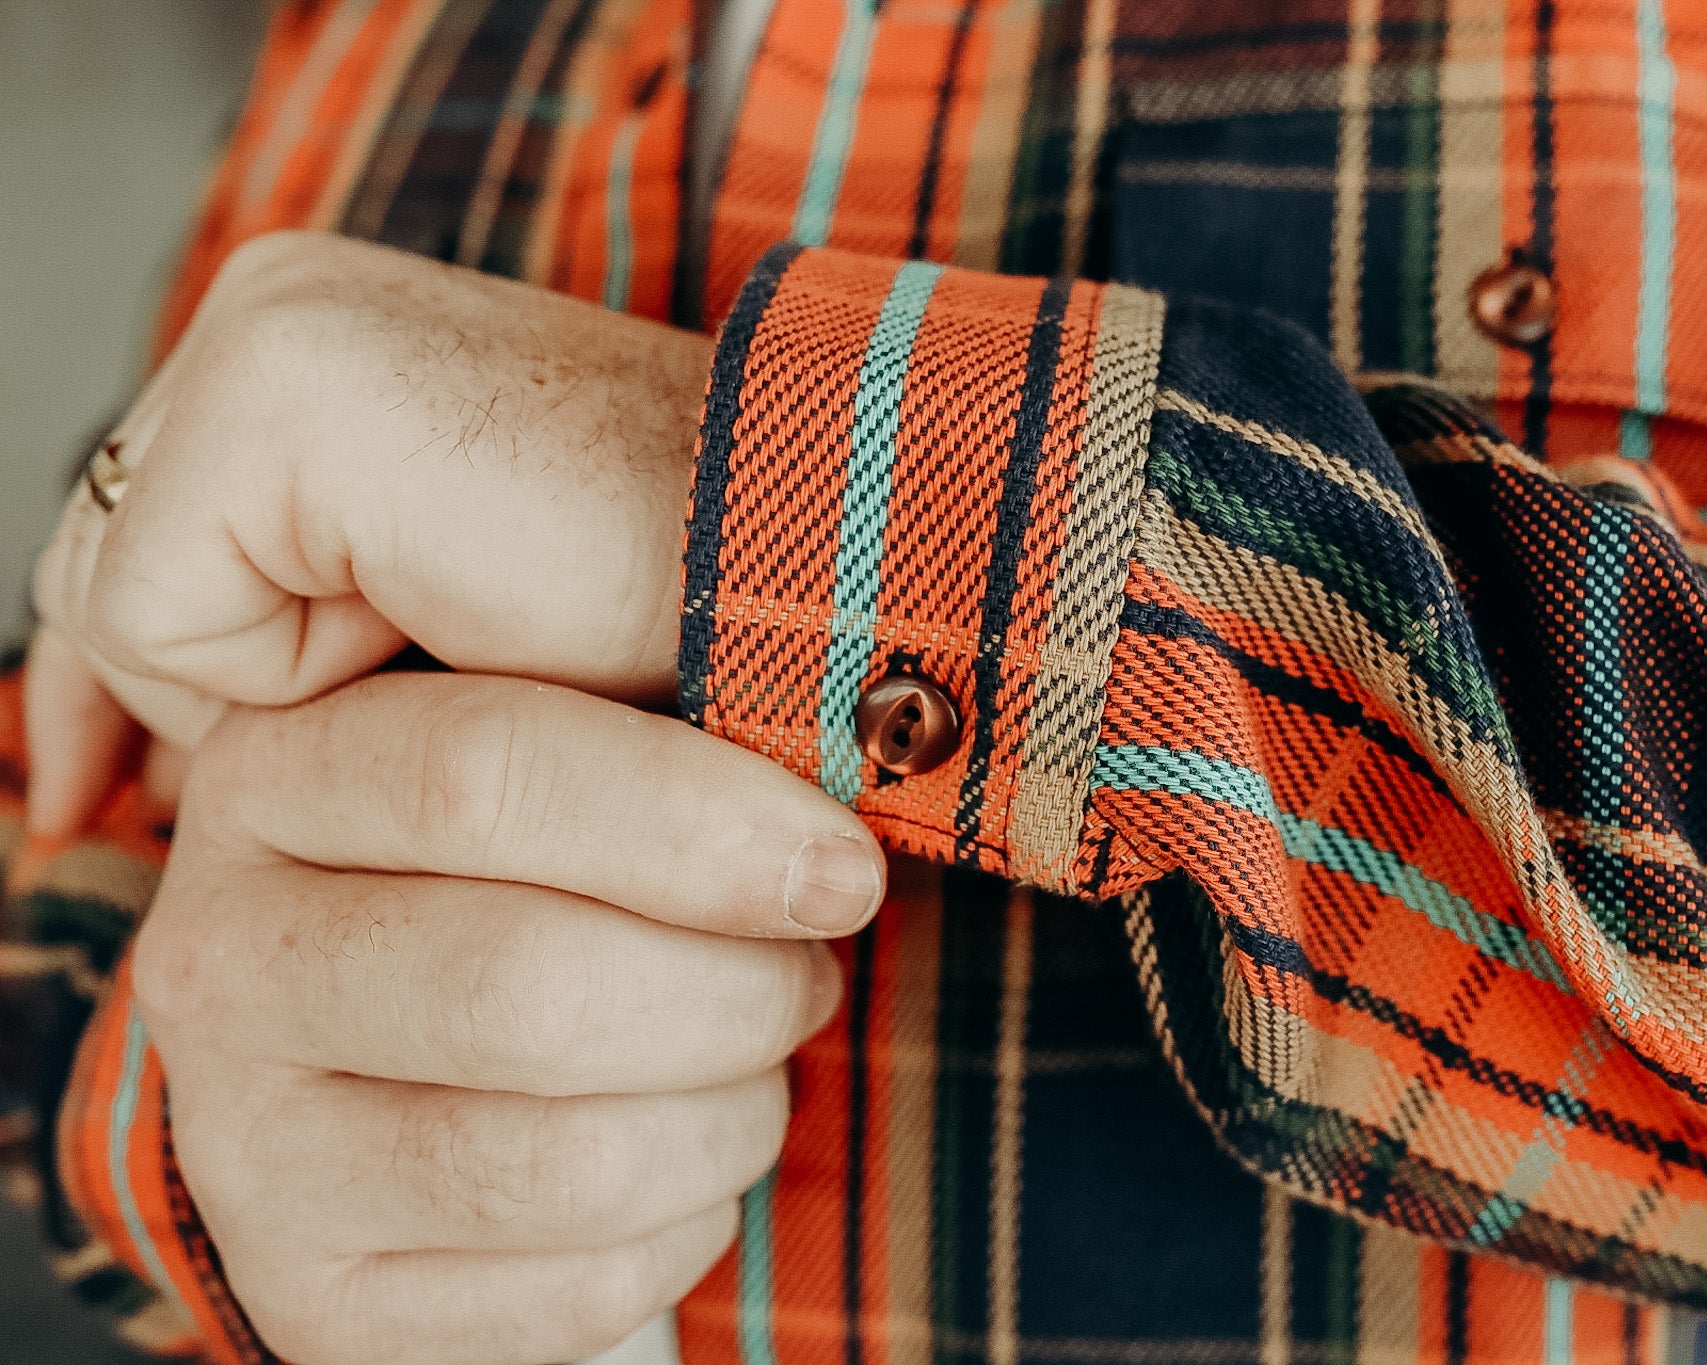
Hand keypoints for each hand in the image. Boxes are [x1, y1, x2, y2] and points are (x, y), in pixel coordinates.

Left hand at [28, 230, 713, 833]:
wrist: (809, 575)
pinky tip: (441, 628)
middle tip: (270, 768)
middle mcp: (283, 308)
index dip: (116, 688)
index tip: (100, 804)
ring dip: (278, 700)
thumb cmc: (670, 624)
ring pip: (135, 605)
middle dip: (175, 708)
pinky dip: (294, 680)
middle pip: (115, 571)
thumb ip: (302, 643)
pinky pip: (173, 614)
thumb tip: (145, 768)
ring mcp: (277, 331)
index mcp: (327, 349)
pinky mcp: (284, 390)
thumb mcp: (439, 649)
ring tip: (445, 663)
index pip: (143, 533)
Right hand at [136, 671, 882, 1364]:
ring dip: (731, 1115)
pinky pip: (580, 1291)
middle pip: (530, 987)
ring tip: (751, 1063)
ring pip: (570, 1162)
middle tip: (805, 974)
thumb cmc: (523, 861)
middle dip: (739, 991)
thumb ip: (652, 716)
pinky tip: (682, 1153)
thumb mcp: (554, 742)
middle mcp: (223, 970)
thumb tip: (838, 776)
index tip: (839, 869)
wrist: (396, 1052)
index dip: (699, 823)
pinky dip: (690, 1222)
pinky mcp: (321, 1306)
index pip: (482, 773)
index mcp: (271, 781)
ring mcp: (250, 1158)